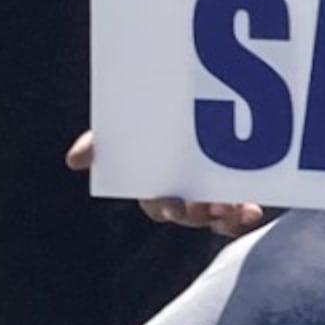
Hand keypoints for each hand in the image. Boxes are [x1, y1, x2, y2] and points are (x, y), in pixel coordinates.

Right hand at [66, 129, 267, 239]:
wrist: (205, 106)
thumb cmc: (152, 122)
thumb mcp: (127, 128)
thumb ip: (102, 142)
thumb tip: (73, 160)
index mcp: (154, 185)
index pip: (156, 204)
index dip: (165, 206)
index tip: (176, 203)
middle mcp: (181, 196)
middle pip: (186, 214)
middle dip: (194, 214)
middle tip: (206, 206)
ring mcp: (209, 197)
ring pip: (213, 218)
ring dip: (222, 217)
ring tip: (233, 208)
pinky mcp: (235, 195)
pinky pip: (238, 216)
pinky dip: (244, 217)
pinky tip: (252, 212)